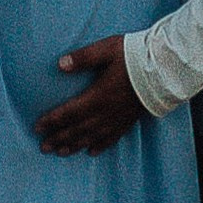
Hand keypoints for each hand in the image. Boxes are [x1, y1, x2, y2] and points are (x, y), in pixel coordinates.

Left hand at [36, 34, 143, 155]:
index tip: (37, 127)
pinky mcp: (129, 120)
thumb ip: (83, 58)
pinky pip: (111, 138)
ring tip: (61, 152)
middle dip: (59, 138)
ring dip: (74, 145)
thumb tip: (60, 64)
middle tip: (43, 147)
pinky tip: (91, 152)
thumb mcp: (106, 50)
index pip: (68, 112)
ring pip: (91, 137)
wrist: (165, 68)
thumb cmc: (134, 56)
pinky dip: (100, 146)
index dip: (52, 121)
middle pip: (77, 129)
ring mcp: (118, 119)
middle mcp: (105, 112)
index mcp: (97, 96)